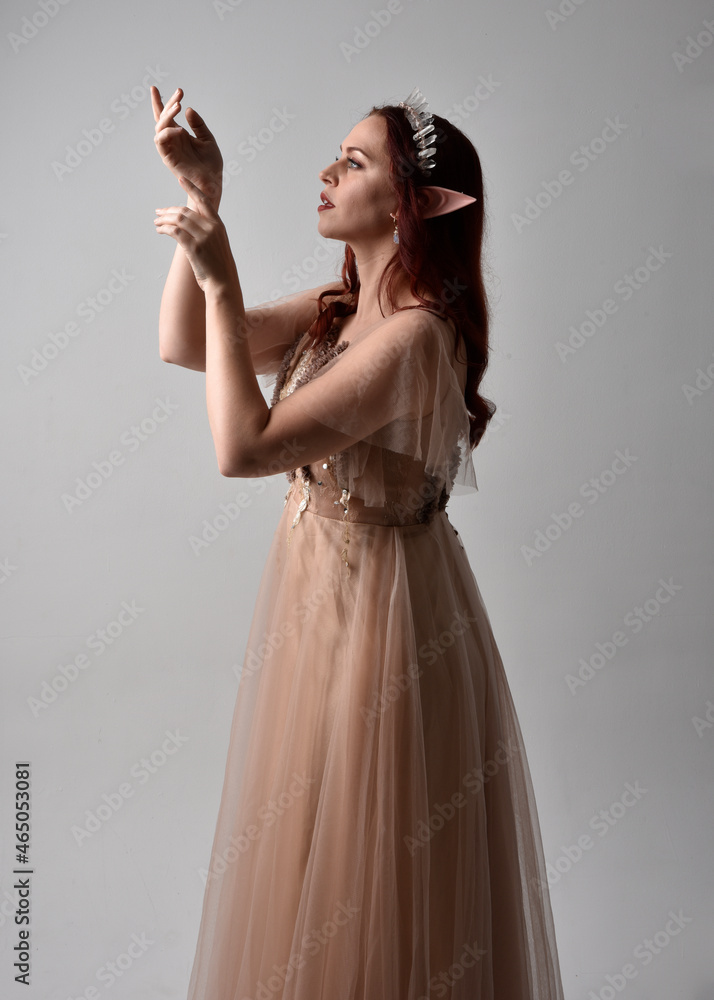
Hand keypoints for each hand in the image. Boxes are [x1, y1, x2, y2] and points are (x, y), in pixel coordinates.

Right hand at [151, 86, 222, 205]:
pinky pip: (160, 142)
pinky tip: (179, 129)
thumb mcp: (208, 139)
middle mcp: (172, 140)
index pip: (167, 115)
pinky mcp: (168, 158)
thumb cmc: (211, 165)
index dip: (161, 101)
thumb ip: (198, 125)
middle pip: (162, 117)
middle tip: (180, 94)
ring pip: (159, 127)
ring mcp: (169, 148)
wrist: (213, 183)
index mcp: (179, 134)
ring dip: (167, 115)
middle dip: (167, 103)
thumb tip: (189, 109)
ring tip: (179, 106)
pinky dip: (167, 133)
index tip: (163, 88)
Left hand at [154, 176, 237, 294]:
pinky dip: (165, 229)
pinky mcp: (194, 247)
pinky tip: (159, 230)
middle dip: (169, 210)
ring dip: (164, 220)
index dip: (191, 188)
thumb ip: (207, 232)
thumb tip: (191, 226)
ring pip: (178, 220)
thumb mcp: (217, 245)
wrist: (223, 284)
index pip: (203, 200)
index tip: (181, 179)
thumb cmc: (219, 267)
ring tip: (156, 223)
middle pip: (185, 211)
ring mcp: (203, 237)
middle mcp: (211, 228)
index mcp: (218, 225)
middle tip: (158, 212)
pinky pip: (175, 232)